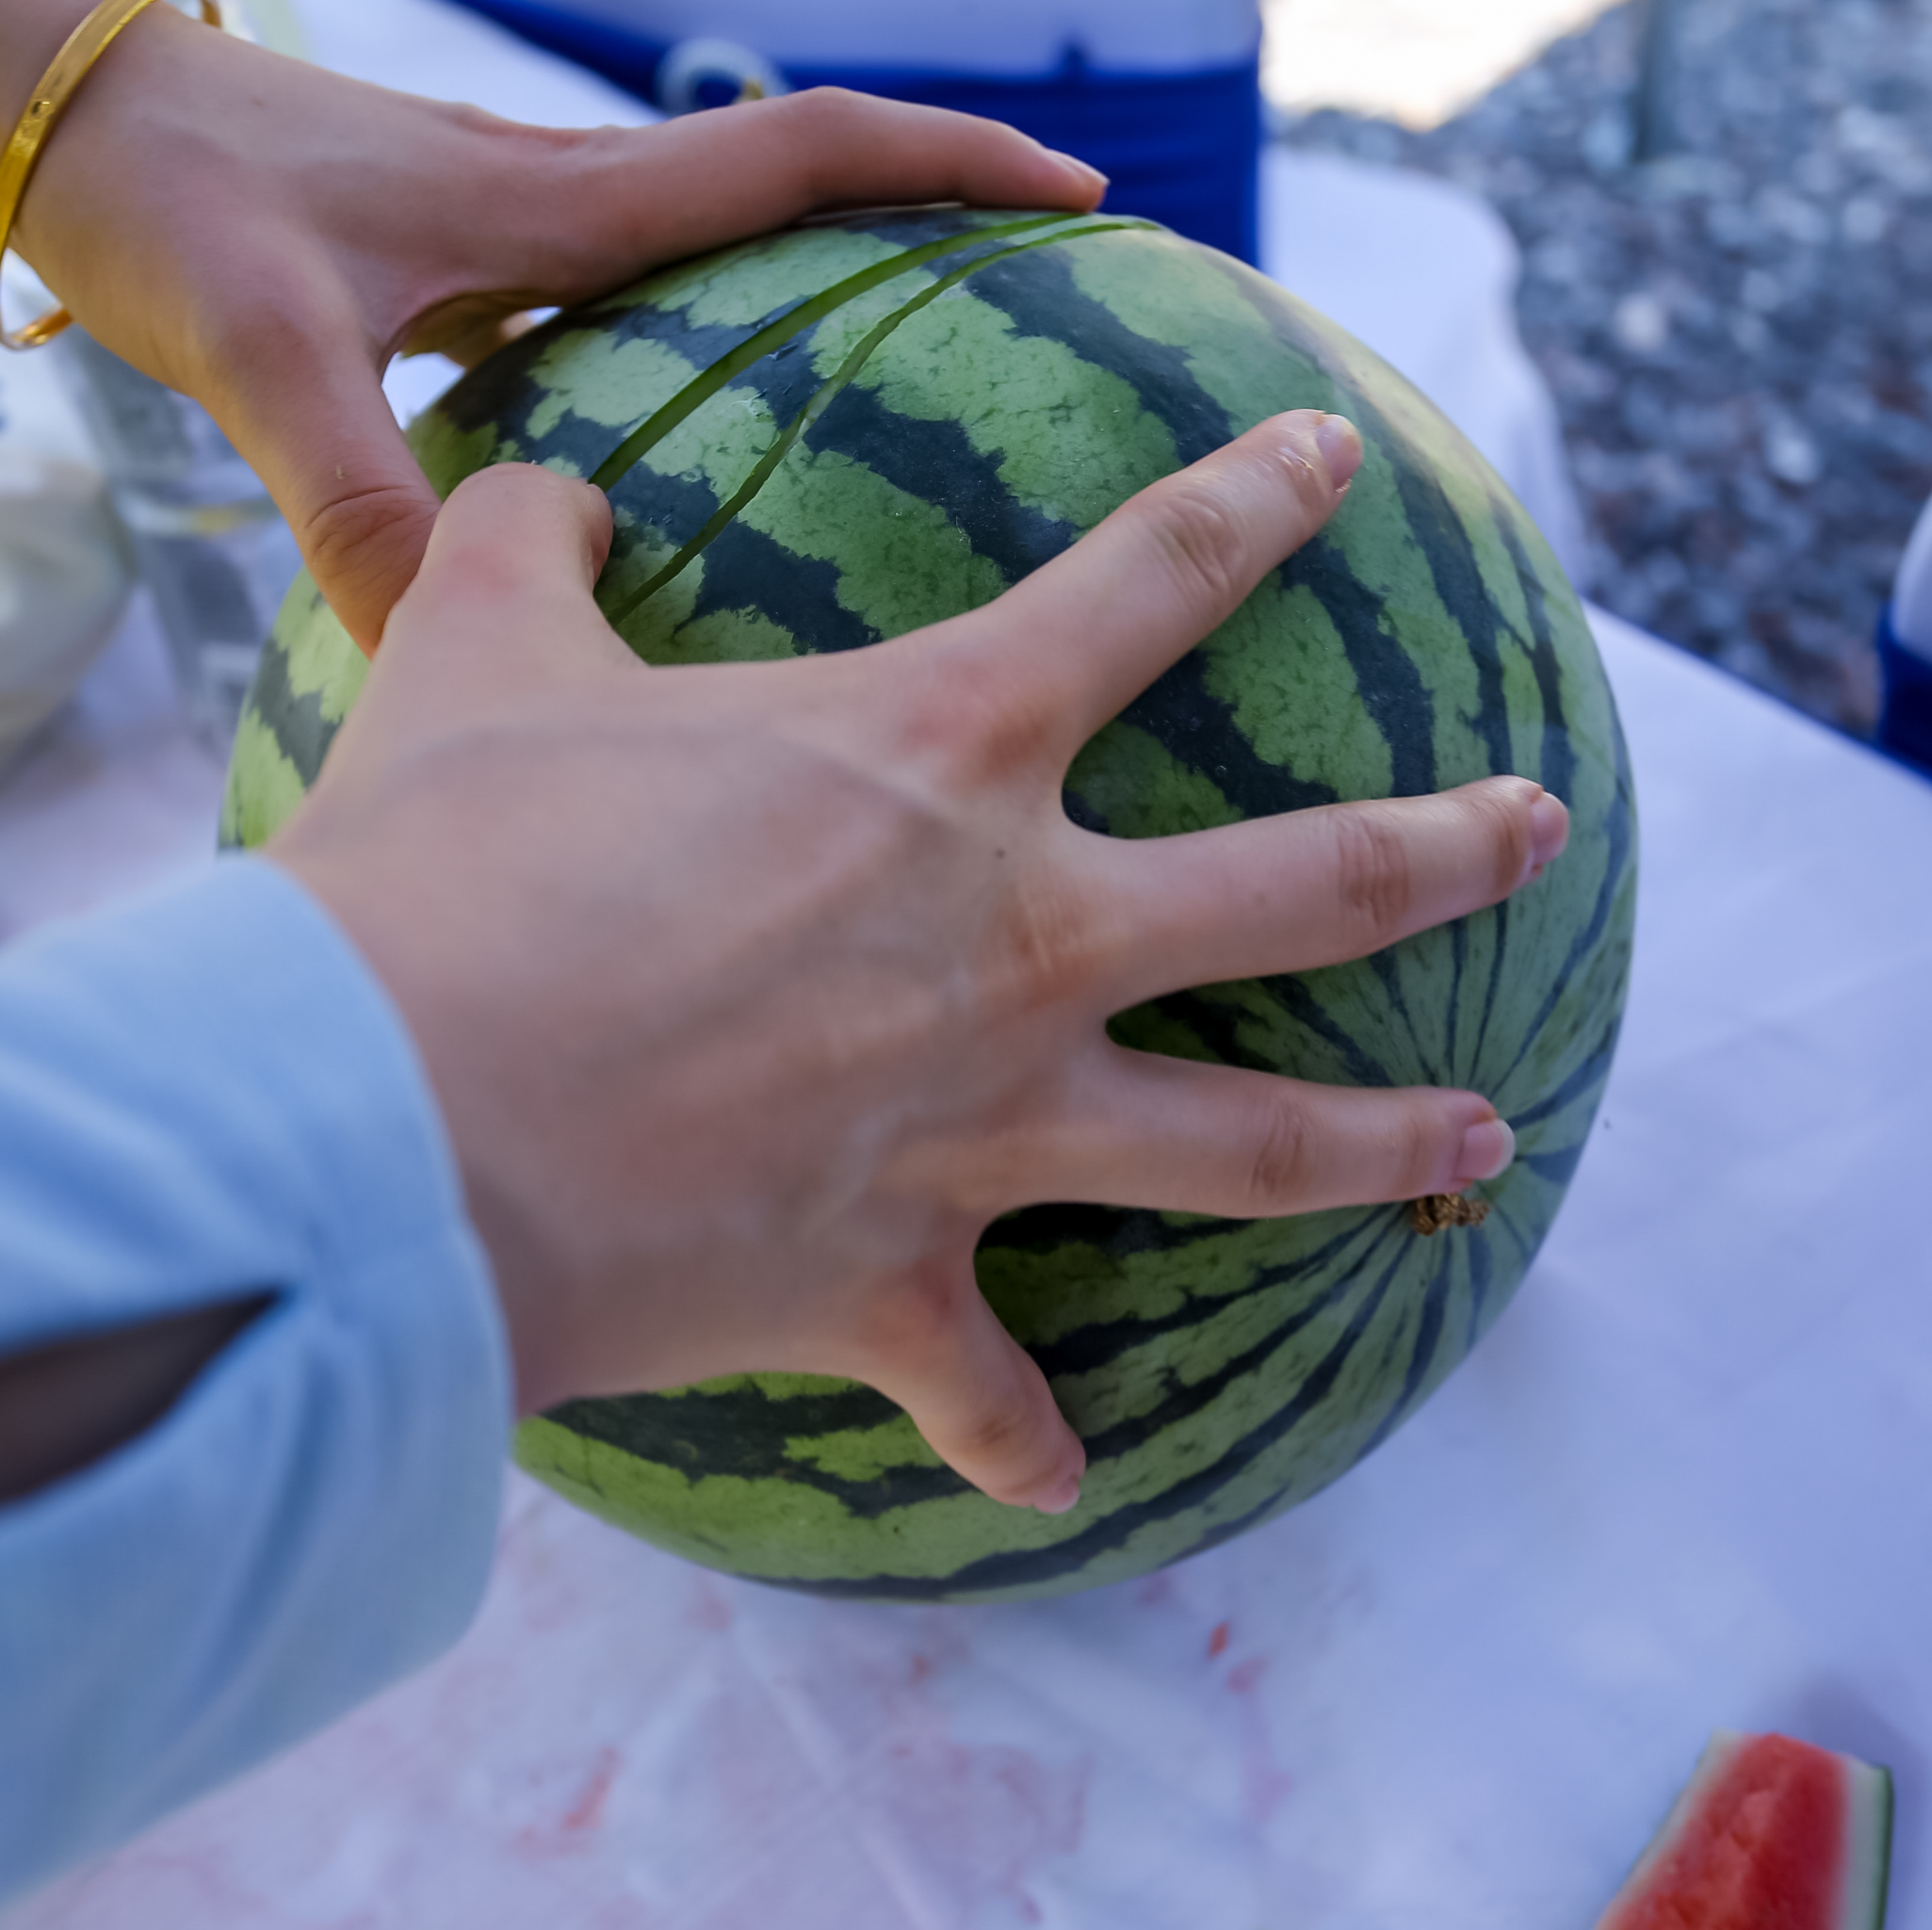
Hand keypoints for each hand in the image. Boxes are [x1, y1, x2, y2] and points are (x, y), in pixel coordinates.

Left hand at [15, 16, 1103, 649]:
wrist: (54, 116)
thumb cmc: (165, 200)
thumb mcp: (263, 350)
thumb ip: (356, 492)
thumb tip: (438, 647)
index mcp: (561, 204)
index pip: (800, 153)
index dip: (946, 163)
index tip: (1078, 192)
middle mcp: (564, 206)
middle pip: (797, 188)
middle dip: (933, 221)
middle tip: (1047, 311)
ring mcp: (517, 234)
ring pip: (720, 245)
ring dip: (832, 283)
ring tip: (923, 396)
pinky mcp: (463, 270)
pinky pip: (631, 301)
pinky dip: (710, 343)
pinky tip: (707, 456)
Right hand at [266, 413, 1570, 1513]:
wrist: (389, 1126)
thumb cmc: (447, 869)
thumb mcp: (475, 647)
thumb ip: (531, 544)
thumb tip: (547, 499)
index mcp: (940, 749)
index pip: (1150, 581)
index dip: (1256, 500)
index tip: (1336, 458)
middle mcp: (1019, 935)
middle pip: (1308, 885)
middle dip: (1446, 846)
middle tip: (1542, 826)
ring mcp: (983, 1126)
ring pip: (1252, 1147)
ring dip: (1383, 1145)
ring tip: (1487, 1141)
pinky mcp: (896, 1287)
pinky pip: (990, 1393)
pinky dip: (1022, 1437)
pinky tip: (1058, 1474)